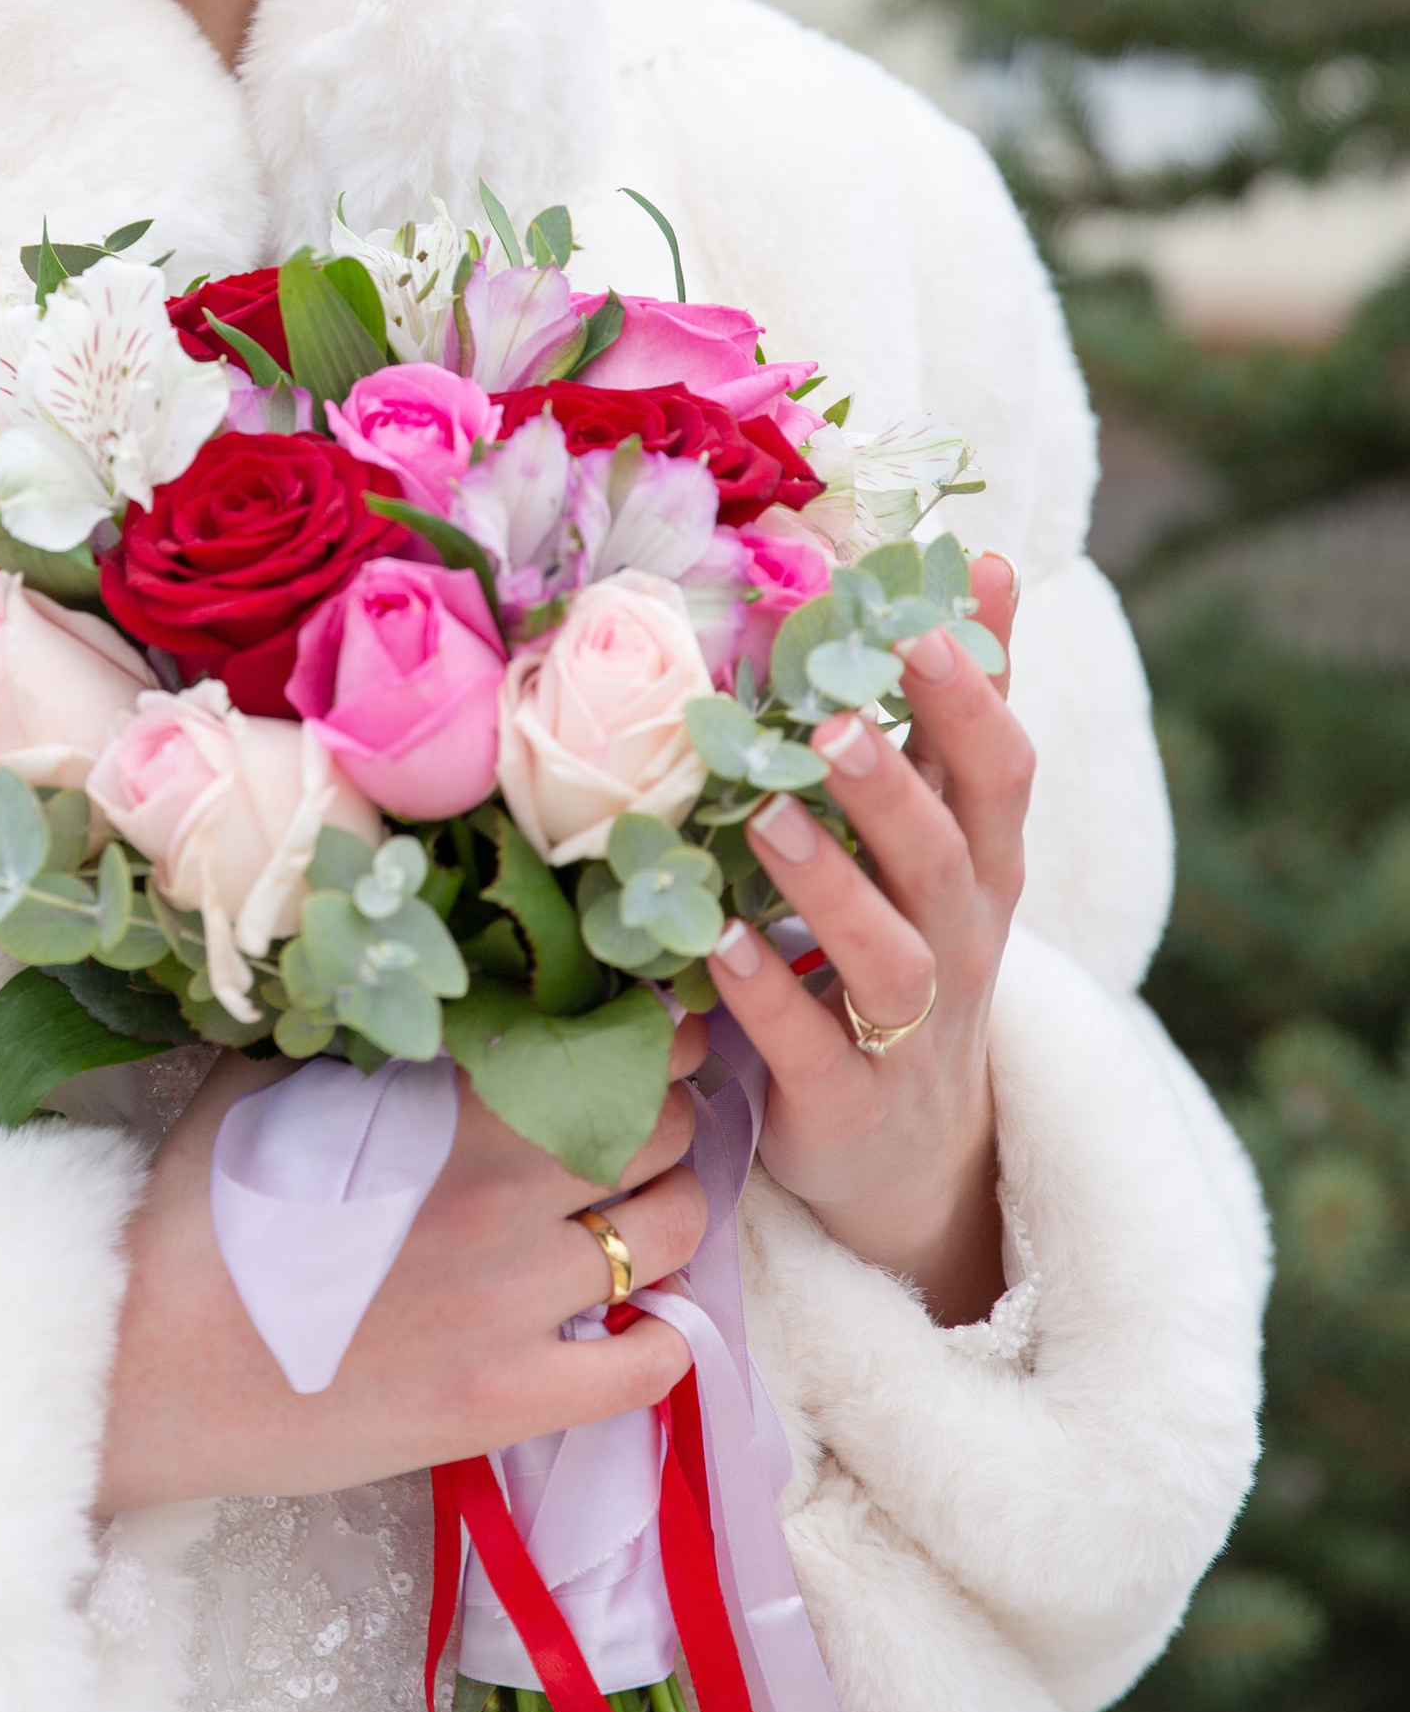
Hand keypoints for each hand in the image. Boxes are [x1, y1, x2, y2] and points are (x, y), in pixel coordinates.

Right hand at [95, 1025, 710, 1517]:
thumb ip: (357, 1039)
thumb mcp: (265, 1086)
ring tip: (640, 1211)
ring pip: (675, 1233)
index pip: (603, 1043)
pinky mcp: (508, 1402)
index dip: (640, 1033)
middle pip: (662, 1127)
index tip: (637, 1036)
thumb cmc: (192, 1217)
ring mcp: (513, 1306)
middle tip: (644, 1121)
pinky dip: (660, 1340)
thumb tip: (415, 995)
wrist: (142, 1364)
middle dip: (667, 1112)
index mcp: (446, 1108)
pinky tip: (630, 1324)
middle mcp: (500, 1197)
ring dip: (674, 1212)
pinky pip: (648, 1368)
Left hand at [708, 552, 1026, 1326]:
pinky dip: (765, 995)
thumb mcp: (945, 835)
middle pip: (949, 855)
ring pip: (891, 955)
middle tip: (832, 716)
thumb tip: (978, 558)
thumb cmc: (911, 950)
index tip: (923, 619)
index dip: (972, 697)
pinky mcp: (848, 1101)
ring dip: (829, 885)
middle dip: (896, 784)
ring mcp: (912, 1029)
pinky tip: (711, 942)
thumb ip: (951, 710)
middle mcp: (962, 941)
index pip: (1000, 771)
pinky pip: (812, 1048)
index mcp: (984, 864)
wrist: (907, 1153)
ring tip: (766, 817)